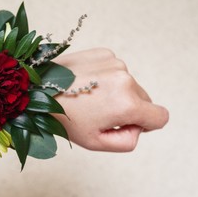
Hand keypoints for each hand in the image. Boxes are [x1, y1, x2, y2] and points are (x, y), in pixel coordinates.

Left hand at [53, 48, 168, 151]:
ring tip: (89, 97)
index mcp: (127, 104)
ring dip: (116, 93)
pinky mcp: (104, 53)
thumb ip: (128, 141)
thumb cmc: (64, 119)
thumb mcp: (96, 142)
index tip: (124, 125)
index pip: (160, 117)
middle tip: (99, 113)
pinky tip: (86, 84)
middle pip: (144, 100)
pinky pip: (116, 71)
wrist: (37, 90)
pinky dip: (106, 79)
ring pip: (129, 85)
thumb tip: (138, 127)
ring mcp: (115, 62)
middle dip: (128, 110)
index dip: (146, 126)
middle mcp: (126, 78)